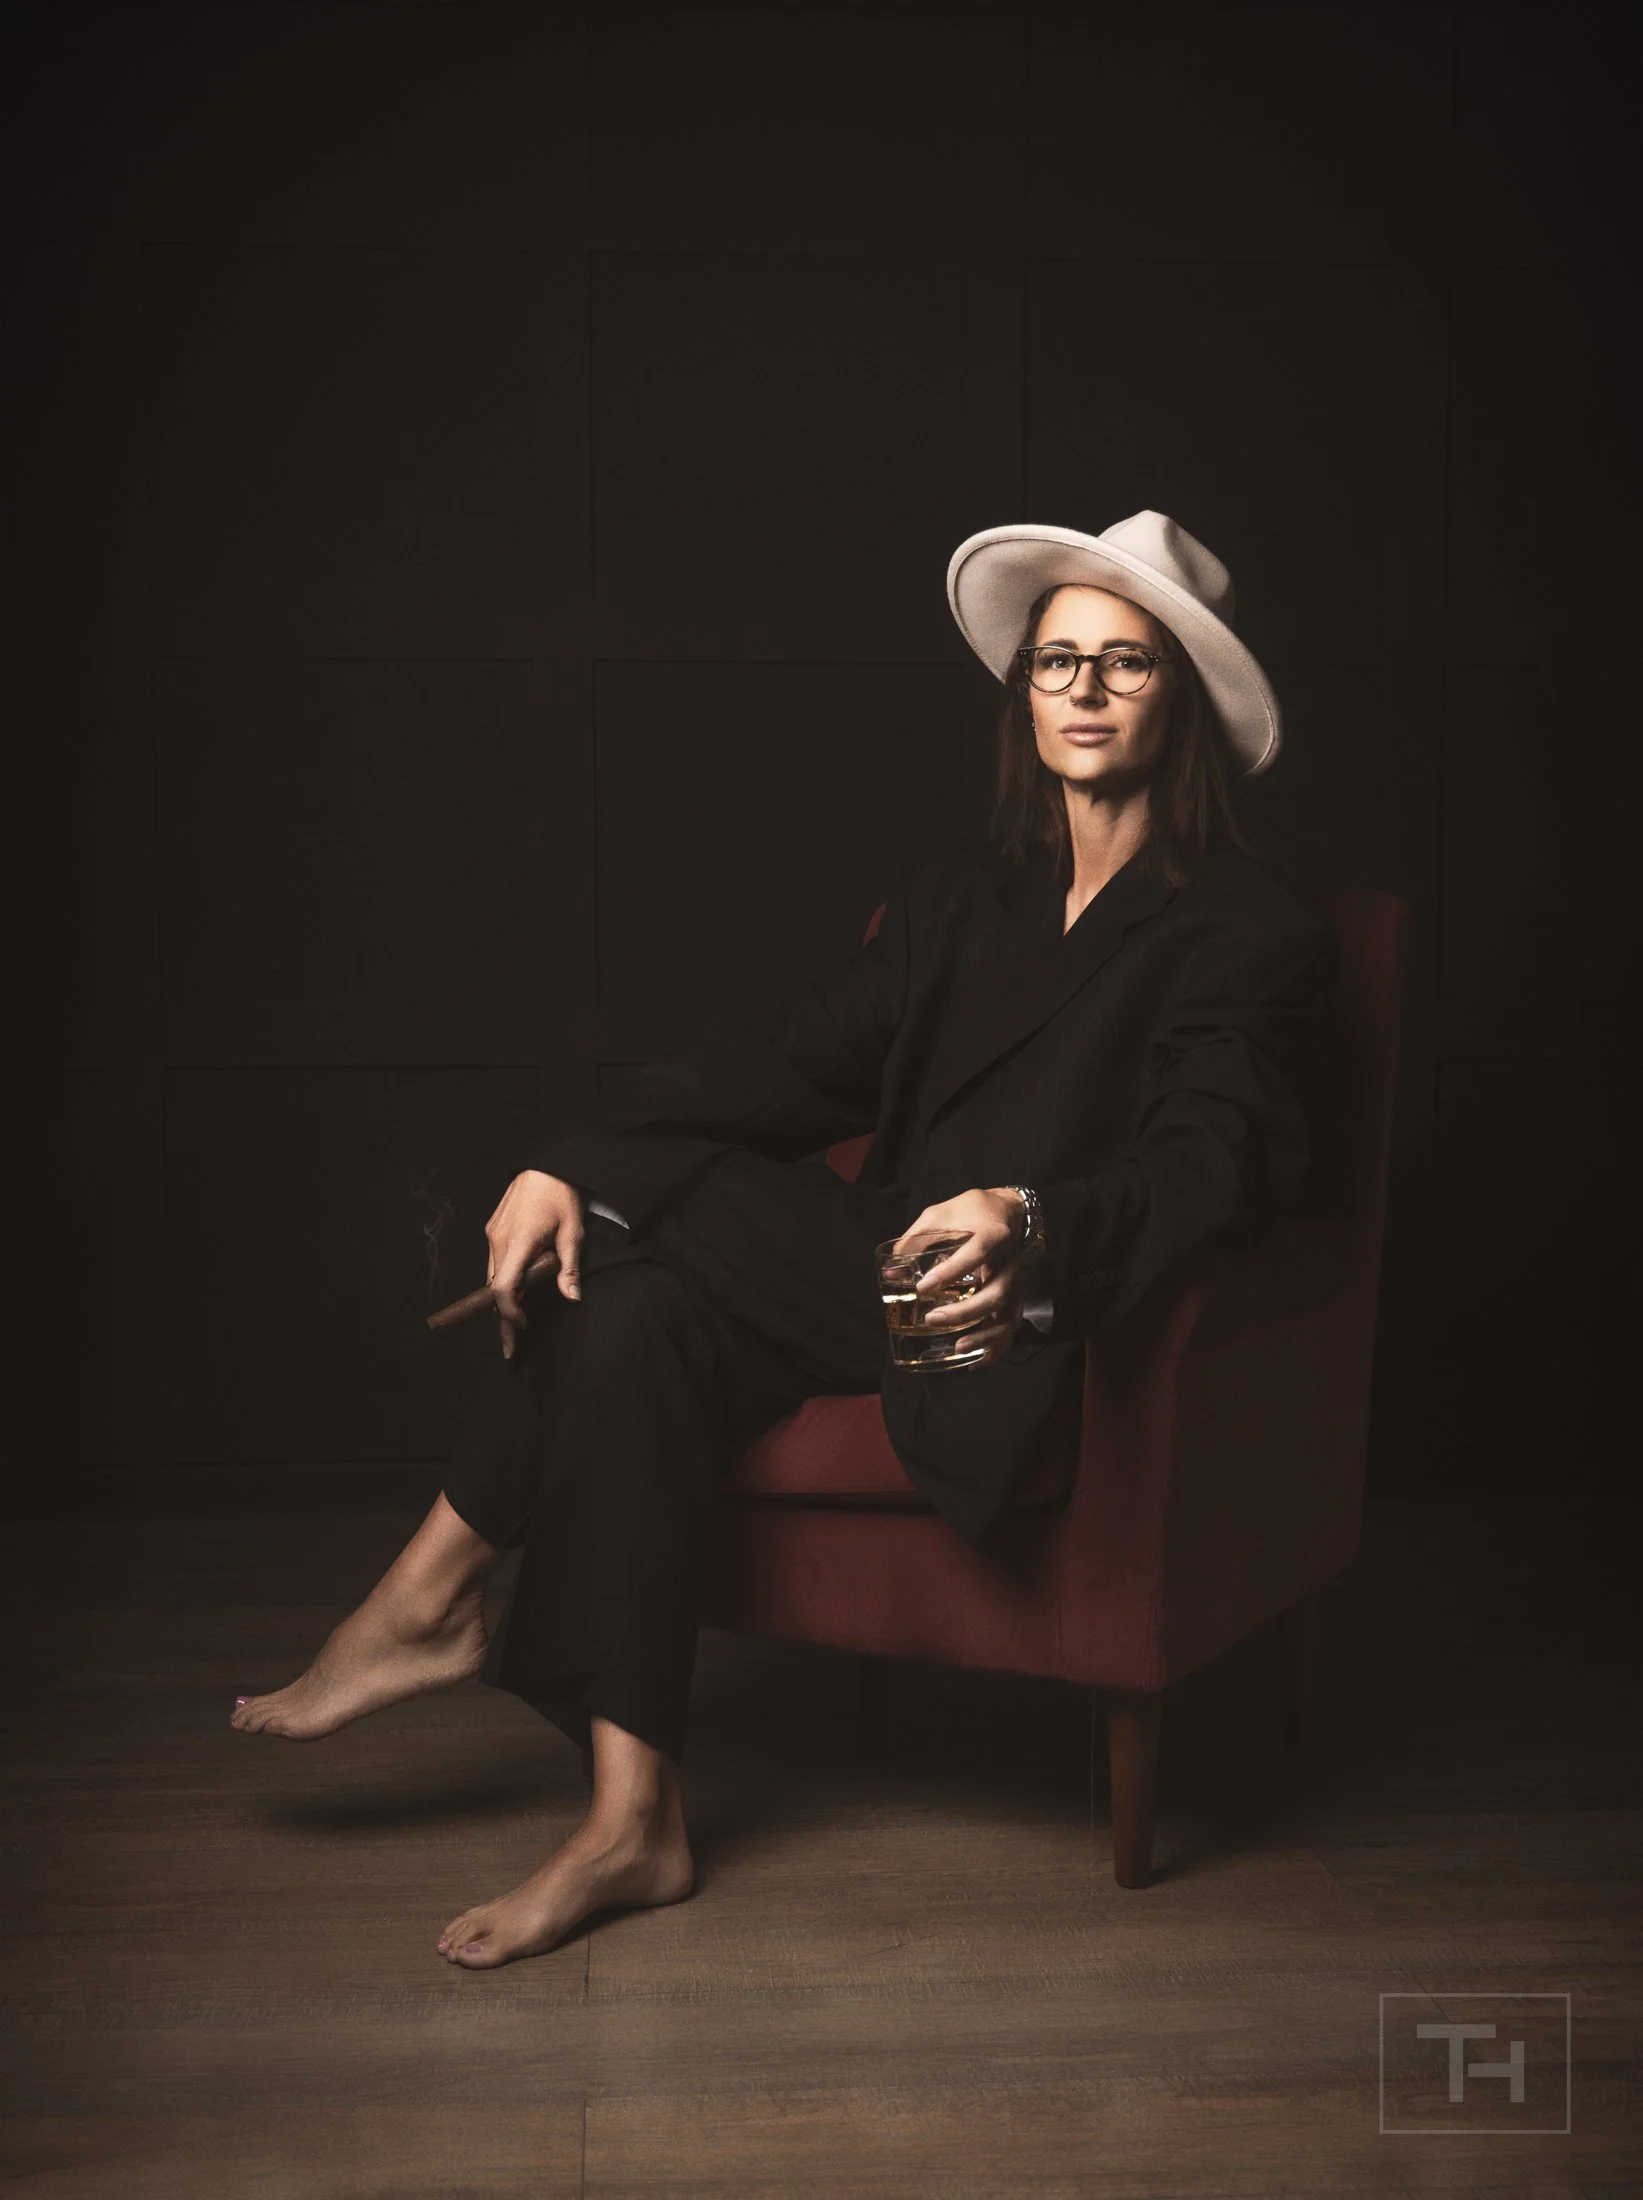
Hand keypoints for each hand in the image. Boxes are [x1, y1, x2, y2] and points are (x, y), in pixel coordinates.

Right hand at [483, 1170, 583, 1358]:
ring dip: (505, 1296)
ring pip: (493, 1275)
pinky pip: (495, 1260)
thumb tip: (572, 1298)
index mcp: (518, 1242)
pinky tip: (518, 1286)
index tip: (522, 1326)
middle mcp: (499, 1239)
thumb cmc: (562, 1195)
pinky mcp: (493, 1228)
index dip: (510, 1312)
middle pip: (495, 1287)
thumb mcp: (573, 1233)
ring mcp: (493, 1233)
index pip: (503, 1288)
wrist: (547, 1164)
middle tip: (512, 1343)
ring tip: (517, 1318)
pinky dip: (504, 1277)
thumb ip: (569, 1268)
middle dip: (503, 1315)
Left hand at [891, 1186, 1028, 1367]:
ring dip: (985, 1336)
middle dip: (965, 1312)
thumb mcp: (940, 1214)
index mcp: (991, 1235)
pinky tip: (975, 1362)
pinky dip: (996, 1347)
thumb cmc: (971, 1210)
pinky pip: (1011, 1325)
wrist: (1009, 1209)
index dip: (951, 1272)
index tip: (924, 1286)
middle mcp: (1009, 1261)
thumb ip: (915, 1239)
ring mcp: (1015, 1281)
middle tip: (933, 1319)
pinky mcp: (1016, 1294)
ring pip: (1008, 1315)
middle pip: (995, 1294)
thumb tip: (891, 1272)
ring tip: (957, 1348)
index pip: (975, 1254)